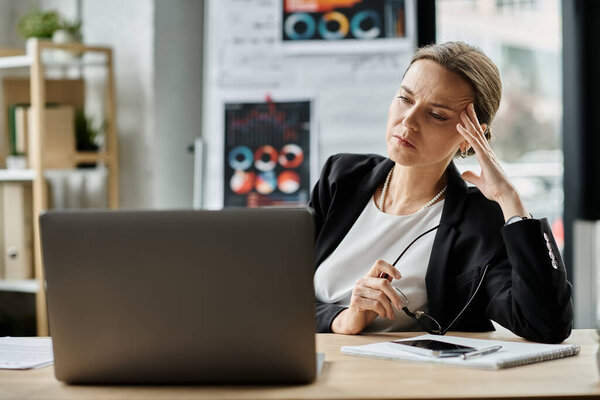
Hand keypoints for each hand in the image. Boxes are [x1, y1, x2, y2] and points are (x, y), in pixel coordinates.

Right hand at [331, 260, 403, 334]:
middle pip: (383, 283)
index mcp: (368, 278)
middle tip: (399, 306)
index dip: (390, 268)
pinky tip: (382, 314)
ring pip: (381, 296)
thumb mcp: (378, 296)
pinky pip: (375, 304)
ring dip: (389, 308)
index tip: (399, 276)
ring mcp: (358, 290)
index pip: (379, 265)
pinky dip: (382, 311)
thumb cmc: (367, 308)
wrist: (354, 321)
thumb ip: (384, 287)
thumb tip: (392, 276)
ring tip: (390, 314)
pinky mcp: (356, 301)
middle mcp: (362, 282)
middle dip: (395, 296)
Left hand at [456, 103, 528, 220]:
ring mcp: (486, 153)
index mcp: (486, 156)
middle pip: (478, 131)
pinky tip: (459, 126)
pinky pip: (474, 142)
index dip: (473, 127)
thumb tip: (464, 173)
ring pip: (476, 134)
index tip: (468, 117)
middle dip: (472, 118)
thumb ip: (472, 175)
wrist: (504, 194)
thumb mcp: (479, 181)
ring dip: (468, 121)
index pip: (478, 138)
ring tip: (461, 110)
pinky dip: (466, 134)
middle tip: (466, 105)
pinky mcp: (485, 157)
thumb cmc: (495, 189)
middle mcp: (487, 151)